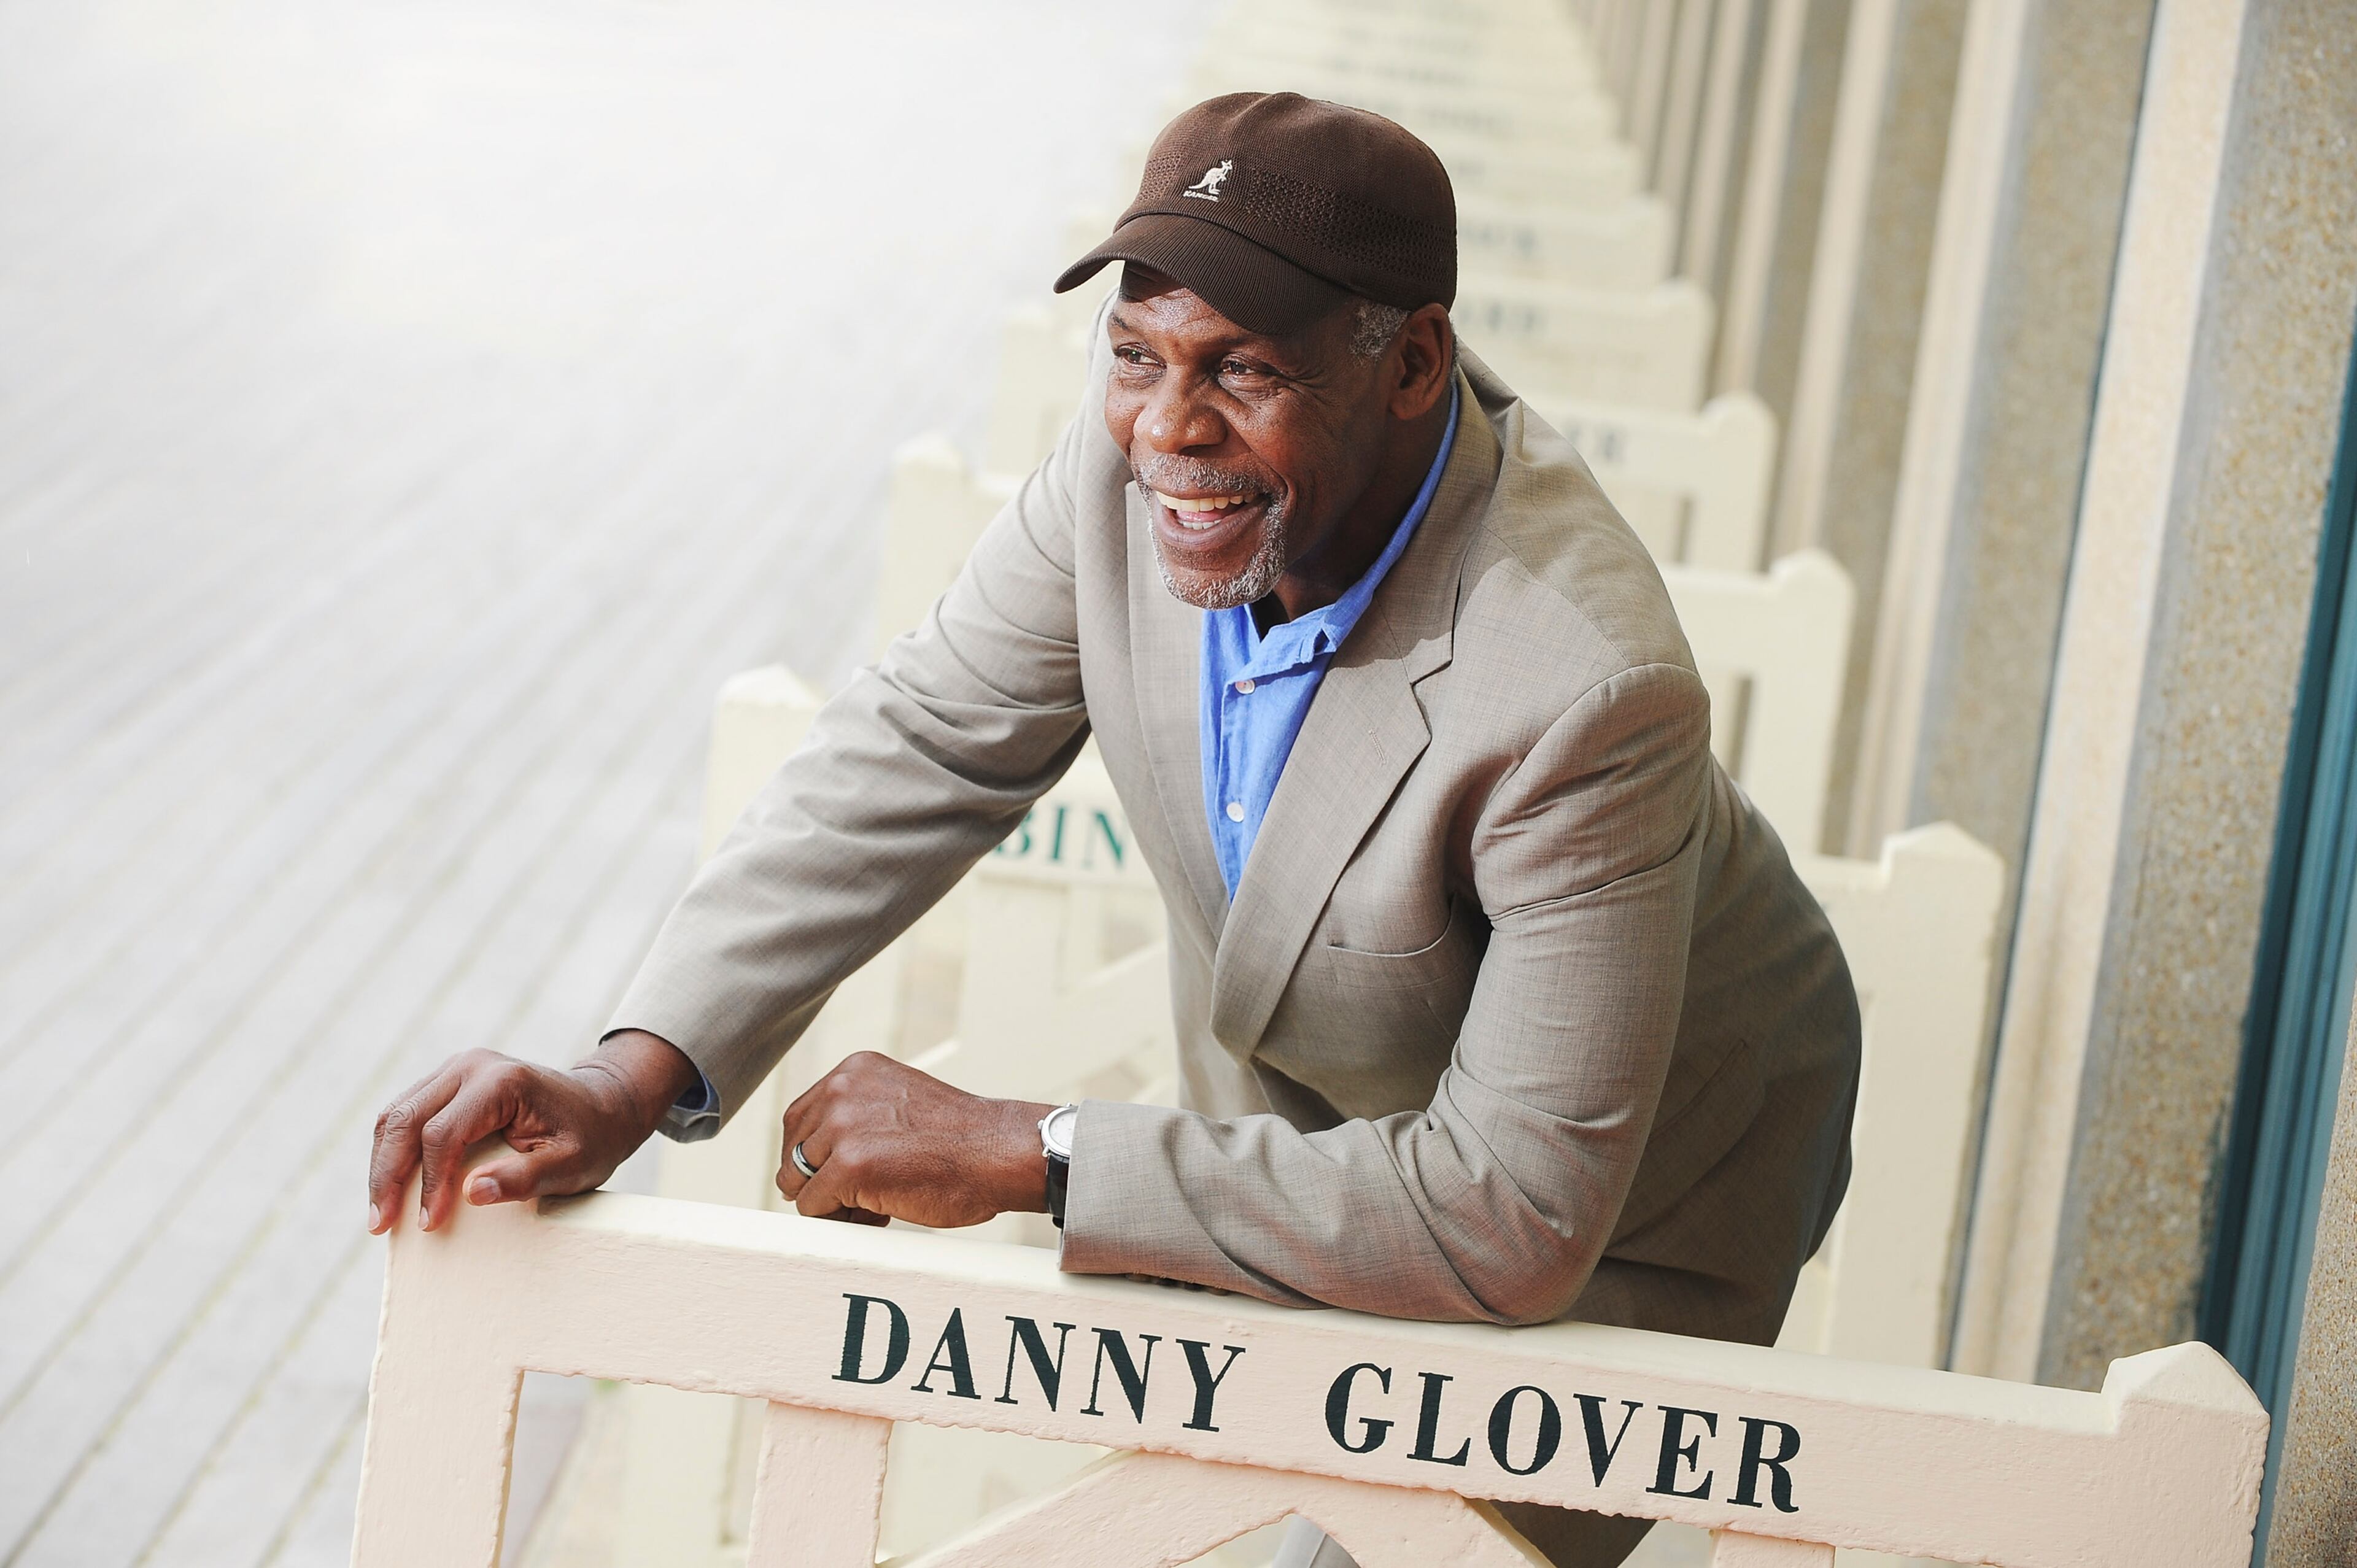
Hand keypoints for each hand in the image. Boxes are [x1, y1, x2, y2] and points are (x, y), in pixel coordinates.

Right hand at [367, 1030, 700, 1233]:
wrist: (601, 1104)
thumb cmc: (590, 1139)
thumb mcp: (572, 1166)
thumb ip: (525, 1179)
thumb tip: (471, 1194)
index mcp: (501, 1082)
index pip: (443, 1134)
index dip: (429, 1182)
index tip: (429, 1225)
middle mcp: (471, 1066)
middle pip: (406, 1120)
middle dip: (386, 1175)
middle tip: (379, 1225)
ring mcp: (456, 1069)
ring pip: (396, 1114)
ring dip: (381, 1163)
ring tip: (378, 1213)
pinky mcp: (448, 1080)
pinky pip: (406, 1112)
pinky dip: (392, 1149)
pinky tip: (390, 1185)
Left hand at [776, 1051, 1052, 1228]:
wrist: (1000, 1152)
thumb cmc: (960, 1137)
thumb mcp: (897, 1101)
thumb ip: (856, 1113)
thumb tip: (808, 1157)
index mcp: (854, 1070)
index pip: (800, 1119)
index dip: (816, 1155)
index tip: (845, 1173)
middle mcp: (842, 1091)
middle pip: (793, 1151)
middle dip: (819, 1180)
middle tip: (862, 1195)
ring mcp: (843, 1128)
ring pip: (798, 1182)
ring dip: (831, 1202)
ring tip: (875, 1203)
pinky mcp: (849, 1167)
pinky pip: (814, 1208)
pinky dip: (841, 1220)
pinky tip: (881, 1213)